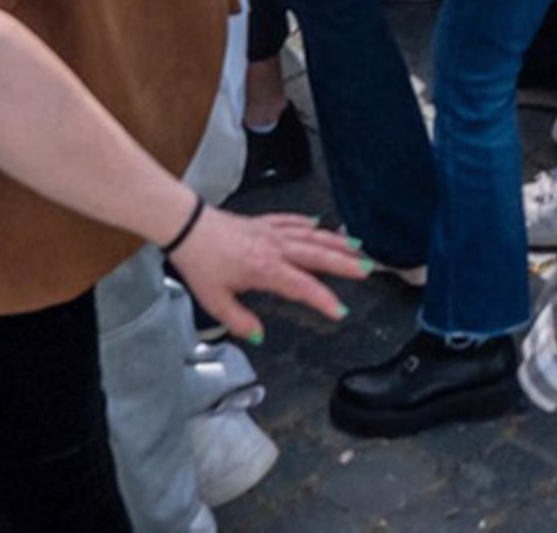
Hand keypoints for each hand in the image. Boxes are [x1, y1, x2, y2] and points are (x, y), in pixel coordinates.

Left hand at [168, 203, 364, 343]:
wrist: (189, 229)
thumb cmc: (201, 263)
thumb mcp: (215, 301)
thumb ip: (239, 320)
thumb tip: (258, 334)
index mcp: (266, 269)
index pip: (303, 286)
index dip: (324, 300)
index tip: (340, 311)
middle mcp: (275, 248)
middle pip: (318, 255)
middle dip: (345, 263)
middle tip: (367, 269)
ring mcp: (272, 232)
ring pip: (311, 235)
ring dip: (335, 241)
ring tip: (356, 246)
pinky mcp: (263, 222)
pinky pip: (292, 221)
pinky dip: (308, 222)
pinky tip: (318, 223)